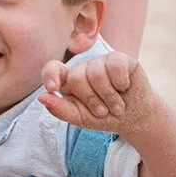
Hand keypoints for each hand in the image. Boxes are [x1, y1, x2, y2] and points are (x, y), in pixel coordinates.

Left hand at [40, 52, 157, 133]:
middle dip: (92, 100)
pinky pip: (115, 67)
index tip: (52, 88)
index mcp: (69, 80)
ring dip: (109, 97)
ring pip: (97, 74)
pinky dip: (121, 84)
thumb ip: (60, 109)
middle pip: (77, 78)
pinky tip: (125, 88)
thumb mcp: (81, 118)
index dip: (50, 75)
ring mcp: (100, 60)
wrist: (134, 118)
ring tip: (116, 106)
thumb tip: (41, 97)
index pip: (52, 69)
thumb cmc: (105, 116)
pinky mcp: (119, 58)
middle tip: (103, 111)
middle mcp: (82, 67)